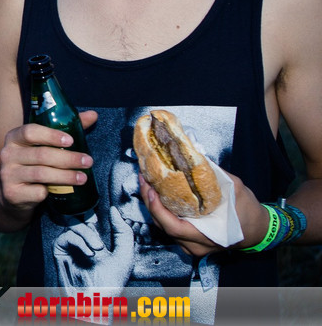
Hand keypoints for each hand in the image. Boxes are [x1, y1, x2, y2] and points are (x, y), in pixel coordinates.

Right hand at [0, 111, 97, 213]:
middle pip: (41, 154)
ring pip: (41, 174)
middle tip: (88, 161)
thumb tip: (93, 115)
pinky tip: (61, 192)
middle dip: (68, 158)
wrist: (11, 192)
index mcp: (14, 137)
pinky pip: (37, 192)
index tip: (71, 140)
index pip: (29, 132)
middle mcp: (7, 154)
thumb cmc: (33, 163)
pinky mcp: (12, 193)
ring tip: (82, 178)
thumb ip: (66, 128)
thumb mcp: (43, 144)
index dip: (51, 135)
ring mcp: (8, 174)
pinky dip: (50, 192)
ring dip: (66, 176)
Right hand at [52, 209, 133, 290]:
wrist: (97, 300)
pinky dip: (79, 241)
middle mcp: (84, 242)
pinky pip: (66, 236)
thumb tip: (114, 211)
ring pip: (74, 225)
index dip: (98, 214)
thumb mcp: (125, 254)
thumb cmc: (111, 283)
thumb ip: (123, 231)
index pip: (95, 220)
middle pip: (81, 217)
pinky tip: (89, 252)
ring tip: (97, 247)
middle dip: (89, 218)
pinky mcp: (60, 250)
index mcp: (99, 242)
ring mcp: (71, 245)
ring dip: (87, 234)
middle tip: (96, 223)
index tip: (105, 212)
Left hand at [138, 170, 268, 256]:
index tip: (150, 190)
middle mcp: (196, 245)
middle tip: (144, 180)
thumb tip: (193, 157)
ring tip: (147, 184)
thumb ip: (214, 176)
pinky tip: (157, 195)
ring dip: (153, 206)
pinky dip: (161, 212)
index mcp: (208, 235)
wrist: (259, 229)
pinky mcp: (189, 241)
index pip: (174, 227)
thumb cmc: (248, 212)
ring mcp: (192, 246)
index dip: (158, 210)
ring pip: (164, 227)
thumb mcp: (235, 189)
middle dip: (150, 202)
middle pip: (163, 226)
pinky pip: (170, 227)